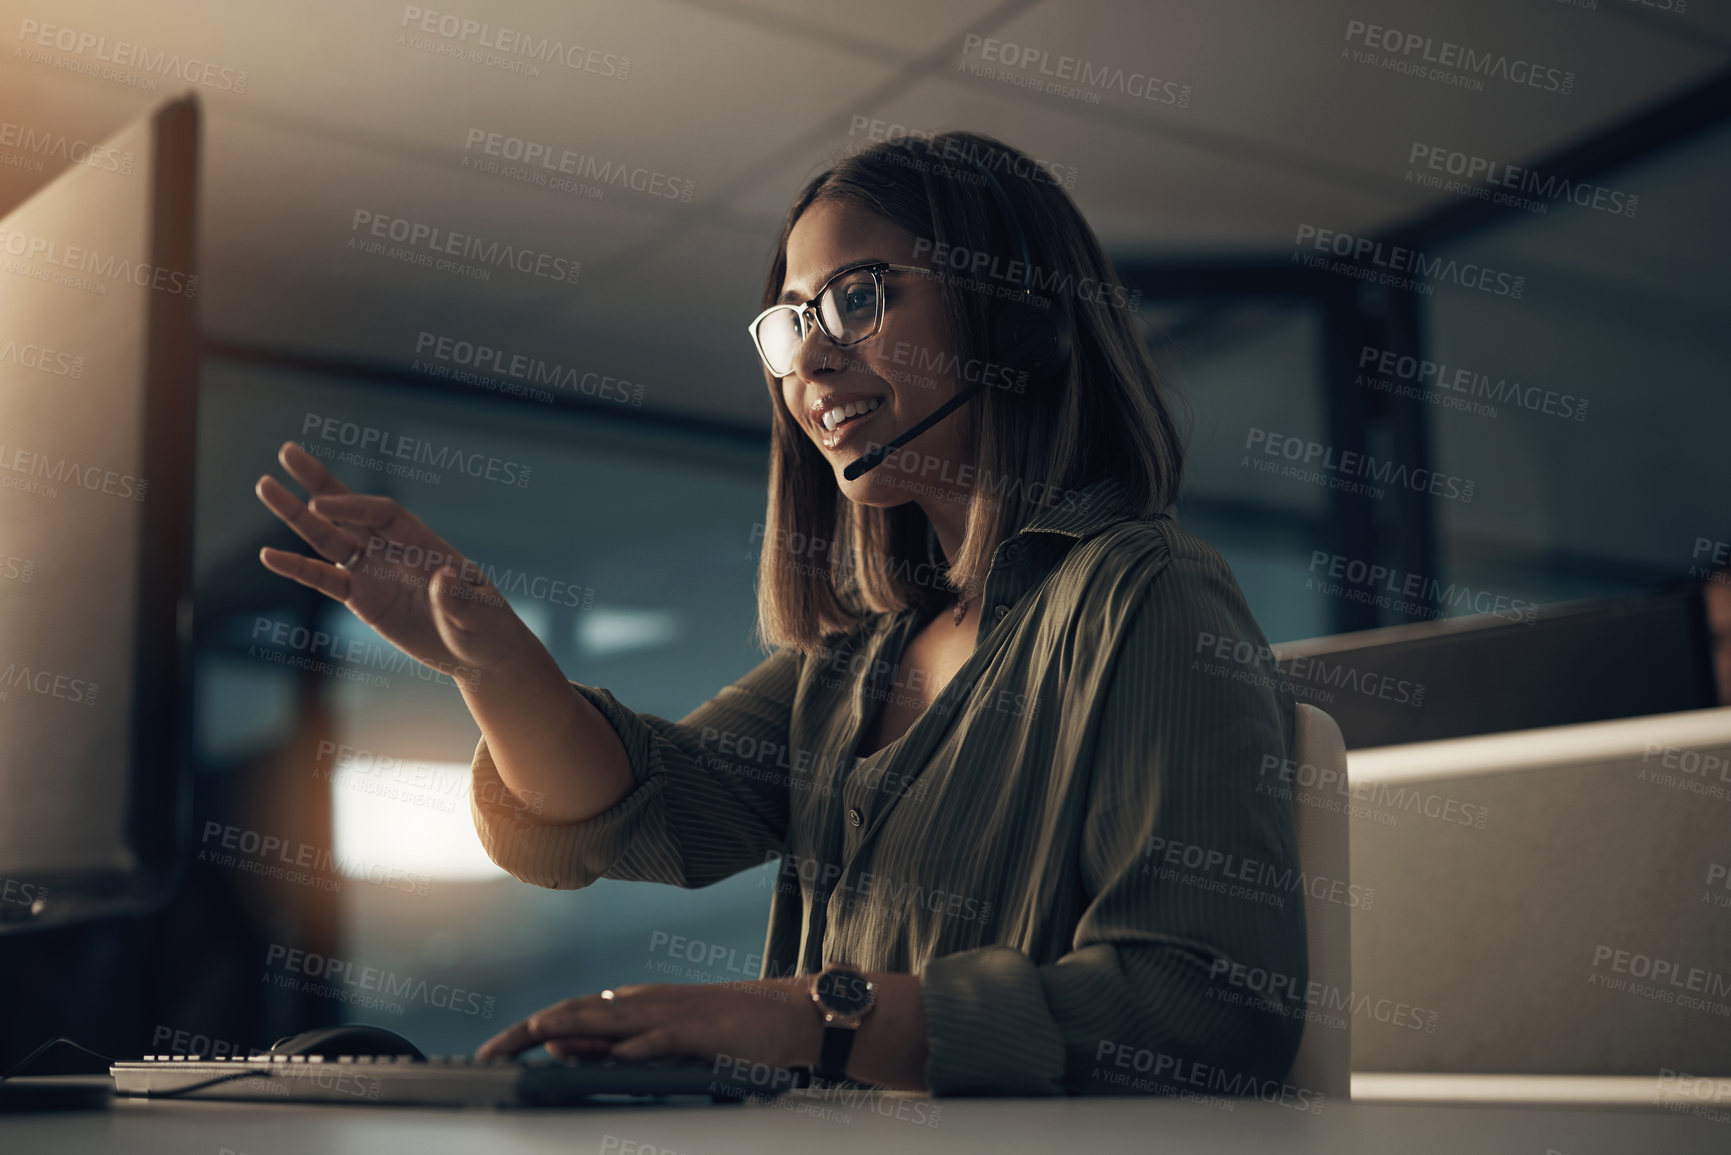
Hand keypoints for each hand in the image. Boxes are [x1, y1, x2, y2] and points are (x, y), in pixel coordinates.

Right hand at [254, 441, 529, 684]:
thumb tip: (443, 577)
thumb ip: (459, 599)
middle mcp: (394, 550)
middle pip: (351, 509)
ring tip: (265, 486)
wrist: (479, 653)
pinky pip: (325, 579)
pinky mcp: (362, 598)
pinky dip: (298, 568)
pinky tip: (269, 555)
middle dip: (320, 481)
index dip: (355, 507)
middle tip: (287, 451)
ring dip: (298, 515)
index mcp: (424, 544)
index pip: (385, 514)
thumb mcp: (480, 616)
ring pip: (329, 538)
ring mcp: (375, 572)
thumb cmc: (487, 627)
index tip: (322, 504)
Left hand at [475, 980, 820, 1070]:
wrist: (784, 1014)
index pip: (566, 1015)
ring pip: (610, 1018)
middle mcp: (642, 1003)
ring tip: (534, 1035)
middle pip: (575, 1013)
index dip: (524, 1032)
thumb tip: (556, 1048)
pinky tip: (615, 1054)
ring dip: (571, 1027)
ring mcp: (671, 1013)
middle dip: (529, 1031)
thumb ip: (608, 1044)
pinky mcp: (701, 1029)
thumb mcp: (656, 1040)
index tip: (488, 1052)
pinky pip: (663, 1038)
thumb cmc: (722, 1030)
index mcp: (629, 1005)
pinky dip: (638, 1045)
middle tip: (489, 1051)